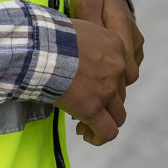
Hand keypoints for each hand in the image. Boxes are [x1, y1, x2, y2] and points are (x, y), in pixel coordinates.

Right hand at [66, 0, 142, 146]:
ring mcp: (107, 89)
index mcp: (116, 46)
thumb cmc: (52, 36)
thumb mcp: (81, 29)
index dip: (113, 82)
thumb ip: (90, 44)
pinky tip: (88, 136)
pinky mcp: (93, 108)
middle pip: (120, 93)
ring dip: (105, 121)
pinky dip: (100, 137)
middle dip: (106, 103)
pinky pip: (107, 132)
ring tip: (87, 126)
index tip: (96, 87)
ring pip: (119, 115)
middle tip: (87, 108)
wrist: (43, 48)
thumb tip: (79, 54)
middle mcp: (117, 68)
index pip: (125, 71)